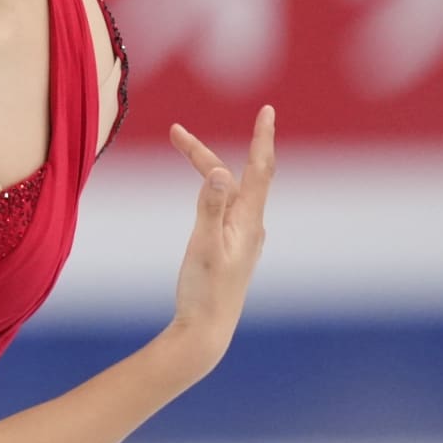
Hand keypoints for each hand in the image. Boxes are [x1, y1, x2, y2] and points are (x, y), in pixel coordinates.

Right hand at [164, 107, 274, 369]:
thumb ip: (209, 207)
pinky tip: (206, 186)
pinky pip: (224, 204)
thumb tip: (216, 170)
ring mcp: (242, 236)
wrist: (207, 332)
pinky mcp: (231, 246)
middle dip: (204, 151)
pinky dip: (210, 186)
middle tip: (174, 132)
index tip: (267, 110)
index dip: (262, 137)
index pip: (260, 169)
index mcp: (249, 222)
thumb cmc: (204, 292)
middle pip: (233, 176)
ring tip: (181, 145)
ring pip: (226, 189)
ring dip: (204, 165)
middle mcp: (251, 226)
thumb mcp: (203, 246)